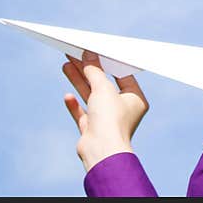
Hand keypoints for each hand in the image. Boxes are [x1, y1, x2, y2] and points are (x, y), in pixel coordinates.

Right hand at [62, 51, 149, 172]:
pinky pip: (83, 113)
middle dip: (88, 69)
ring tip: (66, 65)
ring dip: (79, 81)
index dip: (108, 62)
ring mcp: (107, 120)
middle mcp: (123, 110)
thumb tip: (88, 55)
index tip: (96, 51)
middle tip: (75, 54)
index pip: (122, 75)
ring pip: (91, 96)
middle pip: (103, 84)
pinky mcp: (93, 130)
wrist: (101, 151)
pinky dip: (75, 104)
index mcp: (135, 99)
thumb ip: (94, 71)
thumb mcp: (103, 88)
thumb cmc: (110, 119)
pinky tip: (67, 96)